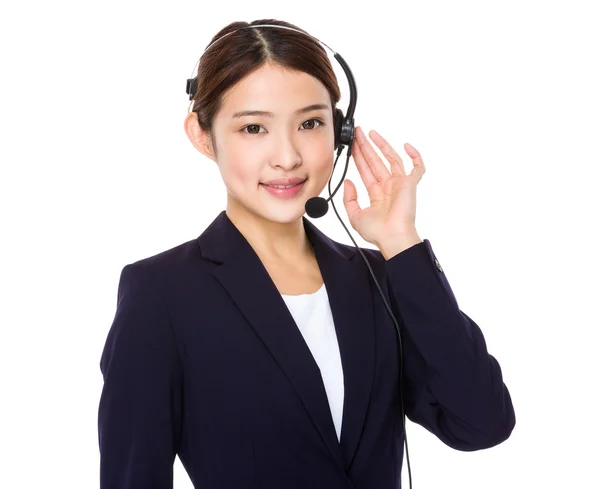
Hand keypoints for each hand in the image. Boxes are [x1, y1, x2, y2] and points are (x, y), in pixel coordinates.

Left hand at [342, 126, 425, 248]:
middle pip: (375, 160)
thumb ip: (349, 199)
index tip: (351, 145)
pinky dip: (415, 156)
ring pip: (391, 159)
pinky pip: (417, 168)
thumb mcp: (355, 216)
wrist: (392, 237)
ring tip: (371, 134)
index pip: (365, 169)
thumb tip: (348, 182)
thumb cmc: (377, 232)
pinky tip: (406, 146)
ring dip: (382, 145)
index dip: (358, 156)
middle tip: (358, 133)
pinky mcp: (411, 184)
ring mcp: (400, 184)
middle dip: (366, 146)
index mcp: (376, 193)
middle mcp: (388, 186)